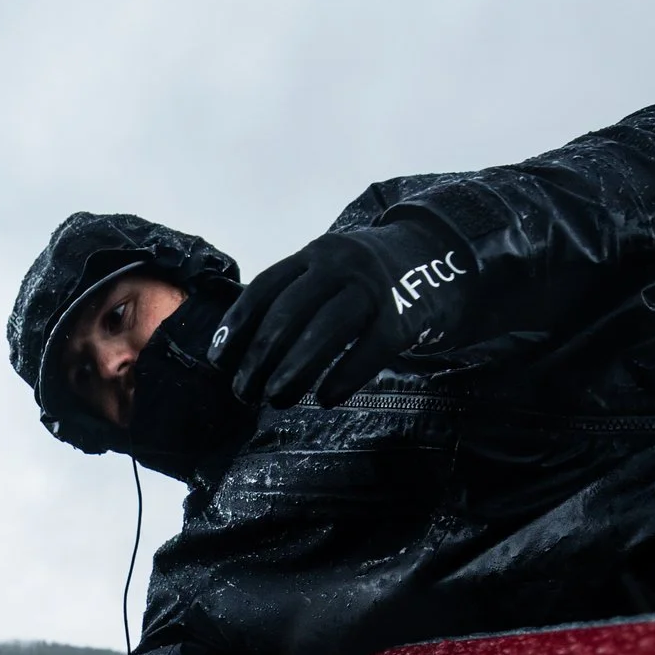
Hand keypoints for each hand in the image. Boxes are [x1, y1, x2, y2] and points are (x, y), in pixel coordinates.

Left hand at [211, 217, 471, 407]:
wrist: (434, 256)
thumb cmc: (362, 282)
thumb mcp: (325, 274)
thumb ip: (292, 300)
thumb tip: (240, 354)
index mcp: (313, 254)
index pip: (265, 288)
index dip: (237, 326)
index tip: (220, 362)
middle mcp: (339, 264)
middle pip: (290, 312)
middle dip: (260, 357)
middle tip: (244, 393)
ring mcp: (373, 287)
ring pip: (326, 328)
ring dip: (295, 368)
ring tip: (275, 400)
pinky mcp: (404, 314)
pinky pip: (372, 347)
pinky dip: (346, 374)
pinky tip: (326, 398)